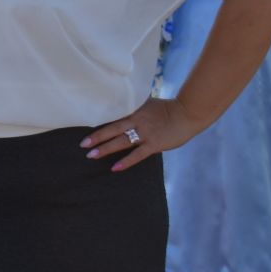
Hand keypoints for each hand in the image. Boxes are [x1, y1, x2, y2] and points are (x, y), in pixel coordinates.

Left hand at [81, 97, 199, 171]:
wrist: (188, 113)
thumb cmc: (169, 109)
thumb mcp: (148, 104)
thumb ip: (135, 107)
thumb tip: (122, 108)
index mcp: (135, 110)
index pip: (113, 116)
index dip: (99, 122)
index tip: (84, 126)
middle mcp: (137, 121)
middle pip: (113, 129)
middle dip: (97, 137)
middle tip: (82, 144)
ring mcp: (146, 133)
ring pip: (121, 141)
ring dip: (105, 148)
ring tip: (91, 155)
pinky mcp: (154, 144)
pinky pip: (137, 154)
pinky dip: (126, 161)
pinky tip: (115, 168)